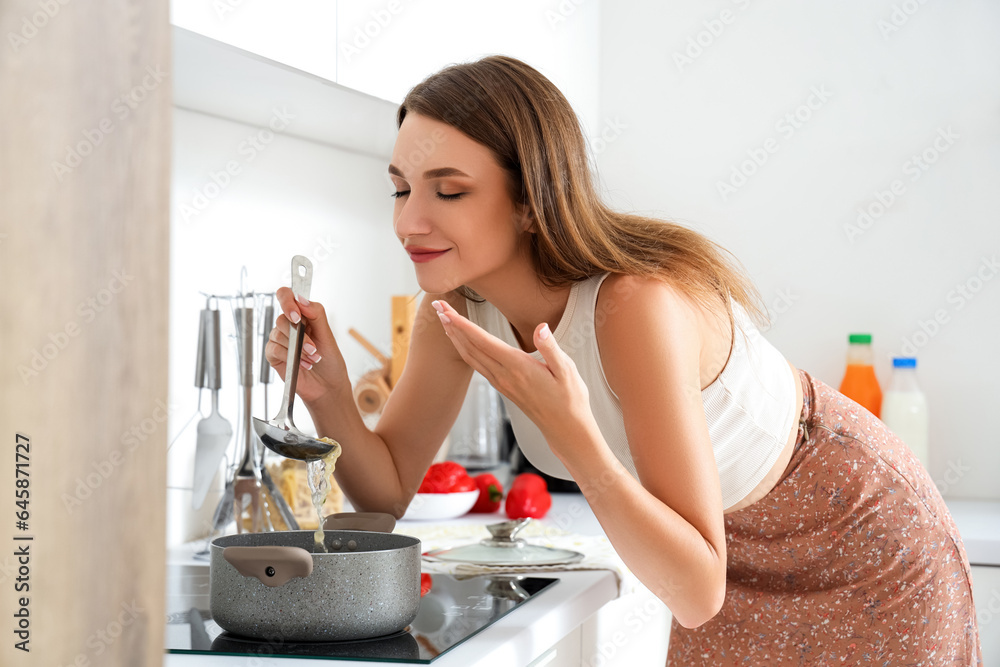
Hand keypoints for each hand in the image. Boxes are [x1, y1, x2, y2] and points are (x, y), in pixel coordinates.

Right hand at [265, 287, 350, 404]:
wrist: (328, 387)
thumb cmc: (330, 362)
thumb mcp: (328, 336)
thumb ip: (316, 315)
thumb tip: (301, 300)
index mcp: (302, 316)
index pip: (286, 296)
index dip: (287, 301)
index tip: (297, 316)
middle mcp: (289, 326)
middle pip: (282, 318)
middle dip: (300, 336)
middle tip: (313, 349)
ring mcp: (280, 340)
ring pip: (278, 334)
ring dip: (298, 349)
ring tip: (312, 359)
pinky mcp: (273, 355)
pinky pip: (274, 349)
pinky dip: (290, 358)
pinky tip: (302, 365)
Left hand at [431, 299, 597, 457]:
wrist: (565, 428)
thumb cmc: (570, 398)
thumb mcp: (567, 371)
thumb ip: (551, 348)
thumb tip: (541, 328)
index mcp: (517, 367)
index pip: (483, 341)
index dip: (462, 324)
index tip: (446, 309)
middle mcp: (504, 375)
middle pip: (470, 347)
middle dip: (452, 325)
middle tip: (436, 305)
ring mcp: (501, 382)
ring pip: (470, 357)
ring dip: (455, 337)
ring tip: (443, 320)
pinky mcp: (502, 387)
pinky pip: (477, 365)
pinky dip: (464, 350)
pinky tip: (462, 343)